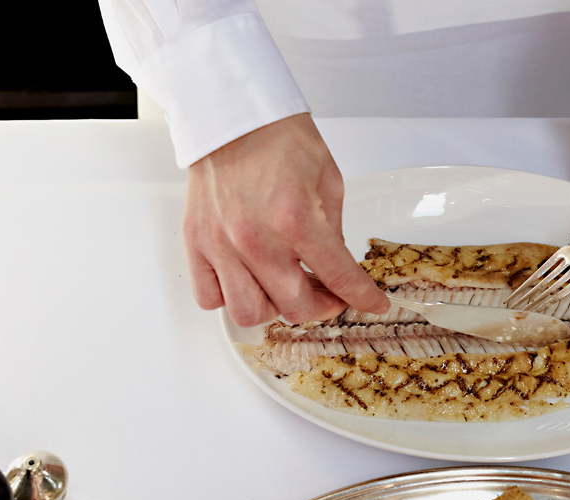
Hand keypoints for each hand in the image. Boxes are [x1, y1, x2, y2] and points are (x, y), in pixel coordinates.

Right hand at [182, 113, 388, 326]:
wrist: (234, 115)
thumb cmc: (280, 139)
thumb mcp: (328, 182)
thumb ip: (334, 230)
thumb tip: (336, 265)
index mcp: (296, 220)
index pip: (339, 278)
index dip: (362, 297)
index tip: (372, 304)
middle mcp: (257, 240)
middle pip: (295, 307)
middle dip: (322, 306)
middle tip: (328, 293)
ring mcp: (222, 246)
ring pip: (250, 312)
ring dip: (274, 308)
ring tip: (285, 288)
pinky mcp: (196, 243)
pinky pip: (210, 297)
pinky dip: (230, 298)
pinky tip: (247, 282)